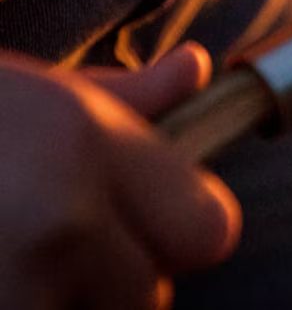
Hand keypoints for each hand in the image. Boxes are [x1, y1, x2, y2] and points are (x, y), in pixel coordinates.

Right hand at [0, 44, 240, 309]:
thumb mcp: (34, 97)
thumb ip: (126, 98)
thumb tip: (195, 67)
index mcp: (86, 145)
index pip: (209, 230)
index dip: (184, 232)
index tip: (150, 228)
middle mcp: (64, 222)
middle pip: (149, 297)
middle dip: (114, 283)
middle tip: (59, 246)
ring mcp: (16, 293)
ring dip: (63, 306)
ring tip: (15, 260)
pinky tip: (3, 282)